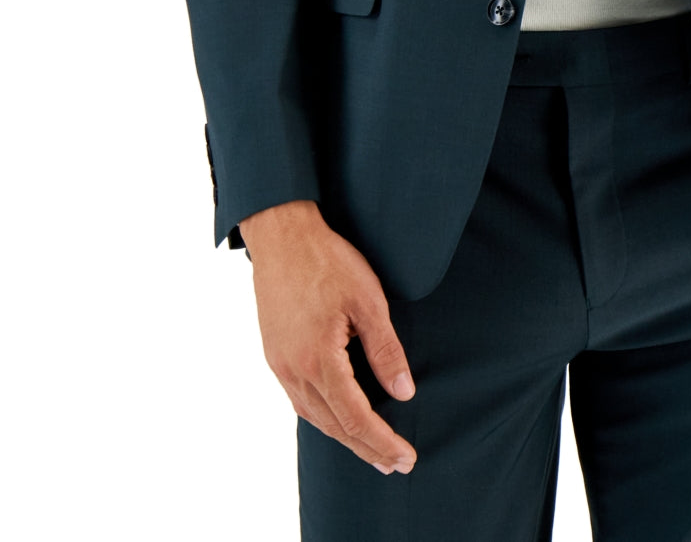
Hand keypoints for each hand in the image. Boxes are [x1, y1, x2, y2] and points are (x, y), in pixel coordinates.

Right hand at [240, 199, 417, 475]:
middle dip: (366, 448)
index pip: (356, 418)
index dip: (383, 442)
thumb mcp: (368, 300)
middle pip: (334, 426)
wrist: (282, 235)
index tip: (406, 458)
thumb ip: (385, 350)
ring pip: (314, 416)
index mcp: (319, 360)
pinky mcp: (275, 354)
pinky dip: (323, 415)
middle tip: (395, 465)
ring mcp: (280, 364)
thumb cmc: (328, 261)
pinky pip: (300, 399)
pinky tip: (337, 416)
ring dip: (344, 436)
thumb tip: (403, 393)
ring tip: (371, 449)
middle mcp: (294, 370)